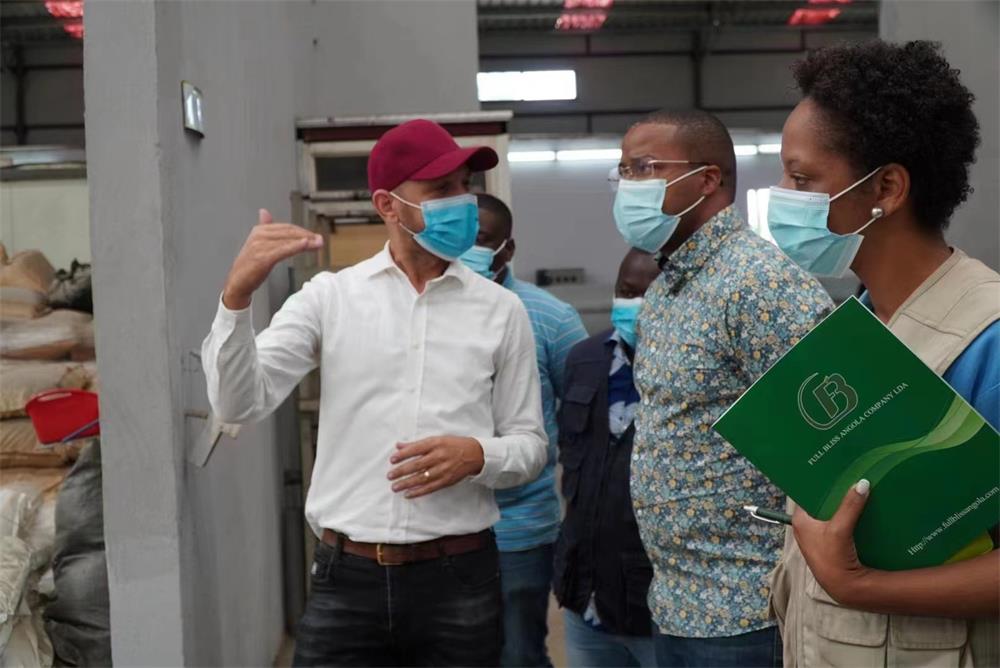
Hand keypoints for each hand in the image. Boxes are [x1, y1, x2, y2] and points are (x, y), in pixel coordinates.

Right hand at [222, 209, 323, 308]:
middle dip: (307, 235)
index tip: (315, 236)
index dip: (302, 231)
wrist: (238, 283)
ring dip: (305, 241)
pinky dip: (295, 247)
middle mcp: (259, 235)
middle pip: (289, 232)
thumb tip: (264, 212)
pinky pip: (282, 250)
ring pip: (287, 240)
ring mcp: (260, 246)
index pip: (286, 227)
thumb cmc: (250, 265)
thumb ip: (265, 229)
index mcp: (260, 230)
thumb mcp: (258, 244)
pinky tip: (305, 245)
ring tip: (318, 244)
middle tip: (320, 240)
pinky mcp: (262, 258)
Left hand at [387, 436, 484, 498]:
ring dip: (407, 483)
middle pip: (417, 465)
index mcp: (436, 444)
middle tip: (390, 476)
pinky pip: (430, 487)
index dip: (403, 455)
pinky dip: (418, 492)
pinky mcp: (447, 480)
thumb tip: (398, 445)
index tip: (392, 460)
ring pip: (422, 478)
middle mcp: (439, 456)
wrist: (474, 454)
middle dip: (401, 471)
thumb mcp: (436, 440)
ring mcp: (443, 469)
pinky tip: (408, 494)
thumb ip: (416, 444)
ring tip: (395, 487)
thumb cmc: (453, 445)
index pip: (416, 449)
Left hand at [792, 479, 872, 605]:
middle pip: (820, 503)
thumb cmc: (833, 558)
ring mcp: (818, 535)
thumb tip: (862, 483)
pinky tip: (859, 506)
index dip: (817, 483)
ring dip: (841, 504)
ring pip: (830, 512)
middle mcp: (806, 526)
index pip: (806, 494)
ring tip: (855, 486)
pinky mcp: (830, 543)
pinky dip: (846, 515)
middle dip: (833, 492)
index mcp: (800, 520)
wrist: (844, 587)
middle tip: (847, 474)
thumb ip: (850, 506)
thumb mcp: (840, 529)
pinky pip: (837, 522)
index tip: (830, 469)